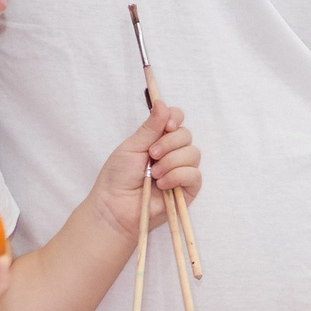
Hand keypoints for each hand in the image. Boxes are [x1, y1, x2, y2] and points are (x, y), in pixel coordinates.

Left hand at [91, 103, 199, 239]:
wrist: (116, 207)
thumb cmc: (118, 178)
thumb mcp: (132, 147)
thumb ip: (150, 127)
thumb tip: (161, 102)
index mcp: (157, 139)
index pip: (176, 118)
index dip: (175, 118)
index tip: (167, 125)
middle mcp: (172, 152)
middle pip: (186, 134)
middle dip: (169, 143)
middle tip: (151, 155)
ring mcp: (181, 170)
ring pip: (193, 153)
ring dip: (172, 162)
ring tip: (154, 174)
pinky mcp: (188, 189)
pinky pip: (194, 174)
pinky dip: (178, 176)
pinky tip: (162, 184)